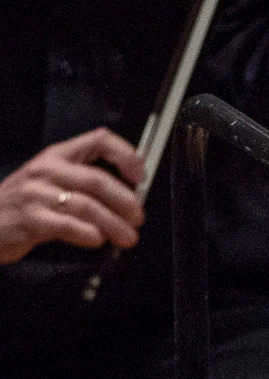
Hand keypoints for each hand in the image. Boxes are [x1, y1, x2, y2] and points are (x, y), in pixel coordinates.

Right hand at [0, 129, 143, 264]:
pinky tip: (98, 239)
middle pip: (98, 180)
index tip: (140, 174)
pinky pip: (68, 225)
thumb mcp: (47, 179)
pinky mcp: (30, 220)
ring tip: (126, 236)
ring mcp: (37, 194)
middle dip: (125, 201)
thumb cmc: (19, 203)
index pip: (99, 139)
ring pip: (87, 206)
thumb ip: (79, 180)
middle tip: (137, 216)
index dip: (126, 154)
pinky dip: (88, 234)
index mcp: (56, 154)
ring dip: (113, 223)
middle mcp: (47, 170)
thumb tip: (123, 195)